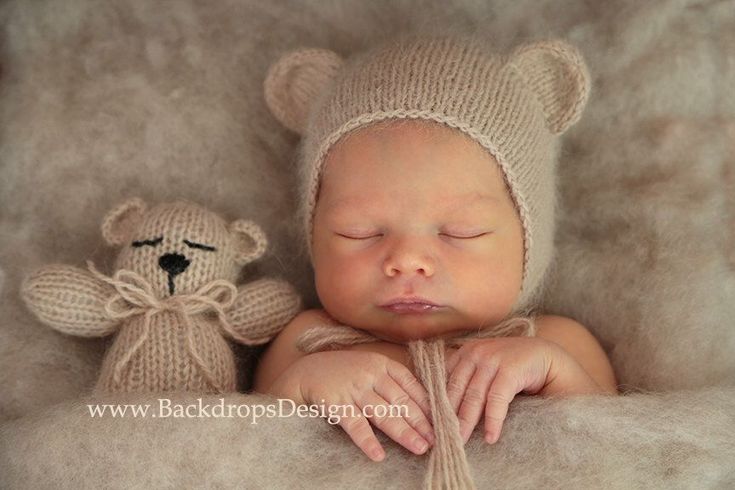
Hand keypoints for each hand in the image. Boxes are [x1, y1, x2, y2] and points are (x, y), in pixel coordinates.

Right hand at [269, 350, 434, 461]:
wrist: (303, 372)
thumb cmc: (342, 374)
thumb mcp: (368, 370)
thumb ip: (390, 383)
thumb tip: (422, 407)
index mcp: (382, 364)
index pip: (411, 385)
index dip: (428, 405)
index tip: (442, 422)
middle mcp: (370, 373)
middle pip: (401, 401)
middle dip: (422, 422)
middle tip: (438, 440)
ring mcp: (353, 387)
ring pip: (383, 413)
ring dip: (404, 432)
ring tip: (419, 448)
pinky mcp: (335, 401)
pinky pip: (355, 424)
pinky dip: (367, 441)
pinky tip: (379, 455)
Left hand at [445, 336, 555, 444]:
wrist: (548, 357)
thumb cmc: (514, 368)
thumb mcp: (486, 371)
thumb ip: (468, 382)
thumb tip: (442, 410)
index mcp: (465, 352)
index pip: (444, 380)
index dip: (436, 403)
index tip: (430, 424)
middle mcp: (475, 352)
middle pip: (455, 390)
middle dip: (447, 416)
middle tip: (440, 438)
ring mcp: (492, 358)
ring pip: (474, 396)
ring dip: (466, 422)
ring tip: (460, 442)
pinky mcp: (510, 369)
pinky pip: (497, 399)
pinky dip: (493, 420)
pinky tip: (490, 437)